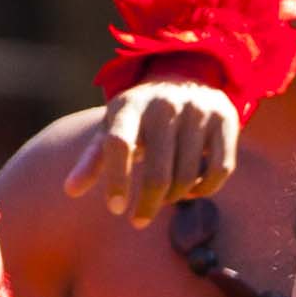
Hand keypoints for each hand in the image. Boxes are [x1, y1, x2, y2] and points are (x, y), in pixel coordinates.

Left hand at [72, 76, 242, 218]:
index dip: (116, 180)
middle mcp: (165, 104)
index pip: (119, 144)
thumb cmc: (140, 115)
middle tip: (139, 219)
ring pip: (187, 177)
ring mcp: (198, 110)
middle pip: (158, 173)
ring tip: (165, 198)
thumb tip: (70, 191)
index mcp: (130, 105)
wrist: (184, 77)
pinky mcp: (225, 118)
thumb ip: (93, 159)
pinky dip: (204, 190)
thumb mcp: (113, 128)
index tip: (116, 209)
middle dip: (148, 205)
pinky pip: (218, 171)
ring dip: (174, 197)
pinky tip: (191, 189)